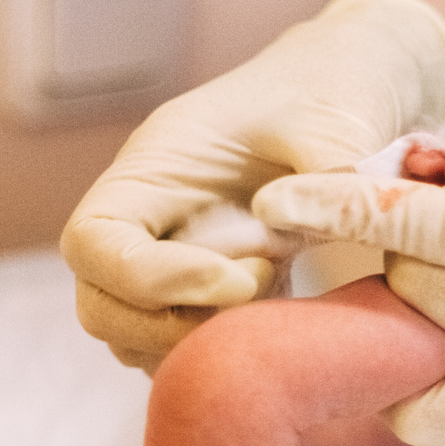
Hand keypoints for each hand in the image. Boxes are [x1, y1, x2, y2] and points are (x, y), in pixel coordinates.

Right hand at [61, 0, 444, 371]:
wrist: (349, 93)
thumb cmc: (330, 91)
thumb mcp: (335, 118)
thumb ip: (329, 167)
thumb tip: (329, 218)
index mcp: (152, 166)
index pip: (95, 242)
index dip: (151, 279)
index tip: (244, 279)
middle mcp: (145, 219)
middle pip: (100, 303)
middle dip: (171, 324)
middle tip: (264, 291)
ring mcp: (169, 261)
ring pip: (136, 337)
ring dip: (198, 344)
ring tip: (278, 298)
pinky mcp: (205, 295)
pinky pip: (182, 346)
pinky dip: (223, 354)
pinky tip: (284, 320)